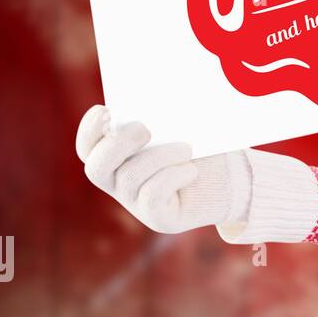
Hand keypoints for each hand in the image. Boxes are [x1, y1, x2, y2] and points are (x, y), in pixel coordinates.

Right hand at [75, 105, 248, 233]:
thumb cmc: (200, 146)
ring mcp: (136, 203)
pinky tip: (191, 171)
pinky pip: (152, 196)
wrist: (229, 178)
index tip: (105, 110)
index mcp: (117, 157)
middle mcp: (119, 183)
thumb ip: (161, 118)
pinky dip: (172, 177)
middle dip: (117, 145)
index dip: (89, 130)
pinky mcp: (158, 218)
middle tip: (145, 129)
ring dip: (159, 157)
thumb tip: (155, 98)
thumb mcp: (180, 128)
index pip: (88, 148)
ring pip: (130, 178)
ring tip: (187, 149)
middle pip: (97, 168)